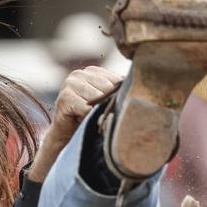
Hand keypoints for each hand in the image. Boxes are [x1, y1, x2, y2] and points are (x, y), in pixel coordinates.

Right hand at [27, 66, 122, 181]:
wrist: (67, 135)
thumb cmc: (90, 118)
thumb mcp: (106, 101)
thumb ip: (117, 92)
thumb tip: (142, 88)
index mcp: (92, 71)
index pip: (116, 80)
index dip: (118, 97)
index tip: (113, 108)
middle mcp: (80, 74)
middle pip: (109, 88)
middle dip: (109, 104)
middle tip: (101, 115)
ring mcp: (70, 84)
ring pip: (99, 98)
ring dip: (98, 112)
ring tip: (92, 118)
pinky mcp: (65, 98)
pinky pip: (88, 109)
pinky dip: (90, 118)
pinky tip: (84, 121)